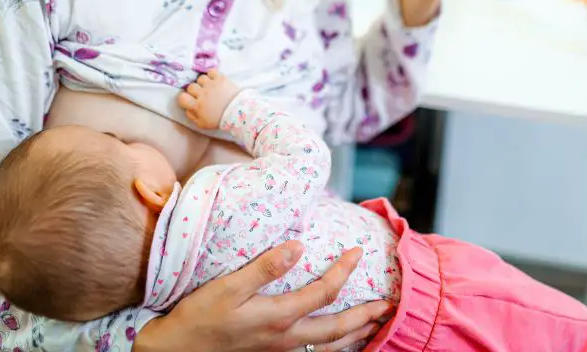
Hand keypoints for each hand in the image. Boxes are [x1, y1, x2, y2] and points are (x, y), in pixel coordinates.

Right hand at [133, 242, 390, 351]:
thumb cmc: (199, 318)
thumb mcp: (228, 287)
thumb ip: (265, 267)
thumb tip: (298, 246)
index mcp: (278, 318)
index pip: (324, 292)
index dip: (344, 270)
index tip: (358, 252)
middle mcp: (285, 340)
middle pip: (337, 330)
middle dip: (365, 315)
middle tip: (387, 304)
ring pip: (329, 349)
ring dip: (355, 337)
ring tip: (373, 326)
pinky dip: (333, 350)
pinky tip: (336, 344)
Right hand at [177, 71, 239, 129]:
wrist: (238, 112)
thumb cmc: (220, 120)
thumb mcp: (202, 124)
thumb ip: (192, 116)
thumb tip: (187, 108)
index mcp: (197, 106)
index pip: (182, 97)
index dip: (184, 98)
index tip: (190, 100)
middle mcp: (202, 93)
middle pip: (191, 86)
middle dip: (195, 91)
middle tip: (201, 94)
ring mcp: (211, 85)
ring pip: (201, 78)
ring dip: (204, 83)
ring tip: (209, 87)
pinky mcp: (221, 78)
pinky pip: (211, 72)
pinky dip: (212, 76)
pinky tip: (215, 81)